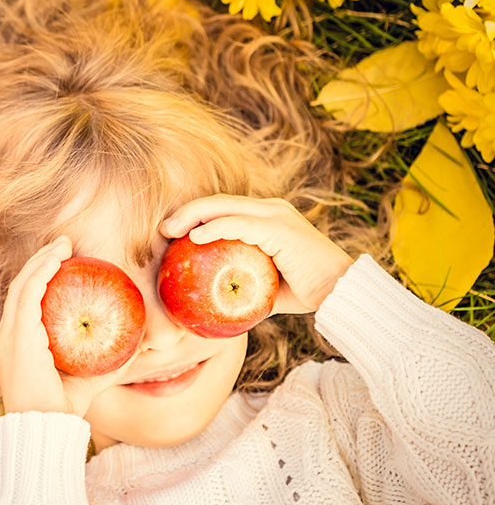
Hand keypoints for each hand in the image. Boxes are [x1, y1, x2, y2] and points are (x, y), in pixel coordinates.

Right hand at [0, 236, 127, 417]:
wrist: (45, 429)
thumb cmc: (65, 411)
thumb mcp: (92, 379)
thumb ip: (111, 362)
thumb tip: (141, 346)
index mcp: (17, 346)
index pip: (25, 303)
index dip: (40, 278)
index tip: (64, 262)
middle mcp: (7, 338)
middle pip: (20, 288)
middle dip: (40, 262)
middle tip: (65, 244)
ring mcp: (8, 337)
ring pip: (21, 286)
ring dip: (41, 261)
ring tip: (62, 244)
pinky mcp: (17, 338)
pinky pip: (27, 296)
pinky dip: (41, 274)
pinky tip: (57, 260)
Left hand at [161, 195, 354, 314]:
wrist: (341, 294)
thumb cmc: (308, 292)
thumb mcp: (267, 287)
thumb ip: (244, 286)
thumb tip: (216, 302)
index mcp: (269, 218)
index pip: (225, 209)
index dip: (196, 215)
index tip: (171, 232)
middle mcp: (272, 210)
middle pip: (220, 202)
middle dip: (187, 212)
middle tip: (163, 229)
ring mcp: (277, 216)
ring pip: (225, 207)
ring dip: (193, 216)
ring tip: (170, 230)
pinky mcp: (280, 228)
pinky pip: (238, 225)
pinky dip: (214, 228)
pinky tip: (194, 238)